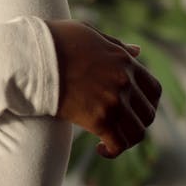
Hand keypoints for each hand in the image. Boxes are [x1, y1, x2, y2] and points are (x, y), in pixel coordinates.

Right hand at [45, 20, 161, 159]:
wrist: (32, 56)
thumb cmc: (54, 42)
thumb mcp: (90, 34)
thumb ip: (116, 45)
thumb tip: (138, 51)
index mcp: (125, 62)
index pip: (154, 90)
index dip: (147, 104)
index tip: (133, 111)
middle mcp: (125, 82)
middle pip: (148, 114)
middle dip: (136, 123)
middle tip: (119, 128)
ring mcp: (114, 101)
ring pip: (137, 132)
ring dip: (126, 140)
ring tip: (110, 141)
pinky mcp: (98, 119)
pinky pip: (118, 144)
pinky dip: (113, 151)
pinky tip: (100, 149)